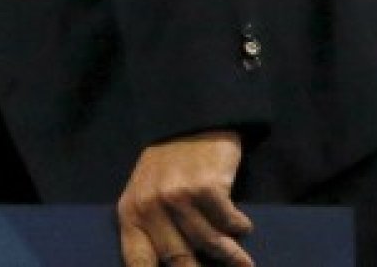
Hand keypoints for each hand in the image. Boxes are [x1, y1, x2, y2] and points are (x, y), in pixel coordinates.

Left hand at [118, 131, 252, 266]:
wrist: (186, 124)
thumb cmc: (167, 169)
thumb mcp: (147, 196)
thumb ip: (153, 230)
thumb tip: (174, 266)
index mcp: (130, 213)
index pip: (138, 262)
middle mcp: (149, 207)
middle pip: (179, 262)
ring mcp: (177, 197)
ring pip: (210, 245)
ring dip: (233, 258)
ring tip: (245, 265)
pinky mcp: (205, 187)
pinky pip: (230, 223)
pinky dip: (239, 226)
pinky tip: (240, 222)